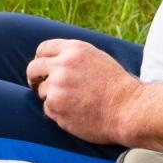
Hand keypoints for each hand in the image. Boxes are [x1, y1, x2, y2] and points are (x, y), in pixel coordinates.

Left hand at [25, 38, 141, 144]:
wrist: (129, 109)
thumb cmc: (117, 86)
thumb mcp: (97, 58)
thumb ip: (74, 57)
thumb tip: (53, 60)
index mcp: (74, 50)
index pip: (43, 49)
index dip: (41, 59)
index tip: (42, 68)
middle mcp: (62, 66)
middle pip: (33, 69)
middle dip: (34, 78)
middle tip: (38, 85)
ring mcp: (56, 87)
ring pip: (41, 91)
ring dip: (52, 97)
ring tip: (75, 103)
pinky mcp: (55, 107)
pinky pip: (48, 109)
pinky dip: (58, 112)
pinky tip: (76, 113)